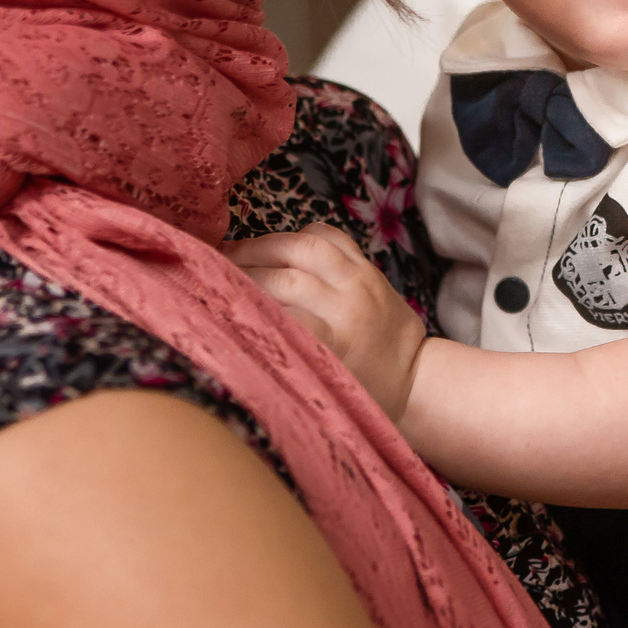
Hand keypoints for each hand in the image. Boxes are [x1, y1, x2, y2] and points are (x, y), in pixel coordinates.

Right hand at [226, 224, 428, 419]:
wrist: (416, 376)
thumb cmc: (364, 393)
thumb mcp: (323, 391)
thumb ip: (286, 364)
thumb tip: (232, 344)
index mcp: (339, 344)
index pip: (281, 314)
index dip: (243, 304)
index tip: (210, 303)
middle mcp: (350, 305)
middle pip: (287, 277)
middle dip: (245, 272)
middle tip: (212, 274)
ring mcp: (362, 279)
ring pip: (306, 246)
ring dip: (264, 245)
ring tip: (234, 253)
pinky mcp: (368, 265)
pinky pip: (329, 236)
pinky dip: (298, 235)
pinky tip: (275, 245)